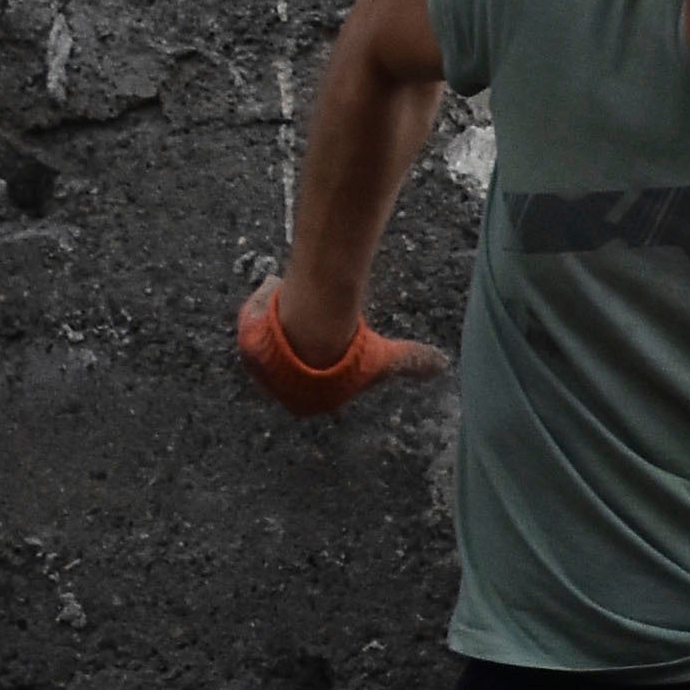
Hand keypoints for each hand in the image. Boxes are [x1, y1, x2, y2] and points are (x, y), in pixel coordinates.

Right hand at [238, 278, 442, 414]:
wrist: (314, 330)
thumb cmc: (348, 354)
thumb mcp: (386, 360)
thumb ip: (411, 362)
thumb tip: (443, 366)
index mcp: (305, 404)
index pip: (311, 390)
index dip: (320, 366)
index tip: (328, 345)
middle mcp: (277, 389)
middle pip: (286, 366)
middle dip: (297, 346)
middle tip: (311, 322)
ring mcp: (259, 367)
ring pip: (267, 343)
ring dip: (278, 325)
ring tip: (293, 302)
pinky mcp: (247, 341)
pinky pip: (252, 321)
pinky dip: (263, 303)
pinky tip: (275, 284)